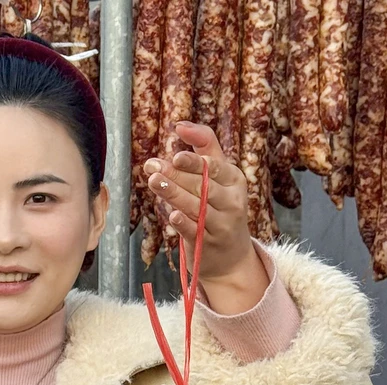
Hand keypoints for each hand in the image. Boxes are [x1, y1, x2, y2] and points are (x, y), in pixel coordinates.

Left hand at [144, 121, 268, 313]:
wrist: (231, 257)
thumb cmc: (219, 208)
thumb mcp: (219, 177)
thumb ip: (204, 147)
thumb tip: (180, 126)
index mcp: (234, 180)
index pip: (214, 167)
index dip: (194, 161)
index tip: (174, 156)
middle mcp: (232, 201)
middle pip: (202, 186)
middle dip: (176, 175)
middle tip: (152, 167)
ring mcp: (221, 224)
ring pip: (197, 207)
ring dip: (174, 194)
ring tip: (154, 182)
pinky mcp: (207, 244)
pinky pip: (194, 231)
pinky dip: (183, 224)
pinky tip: (172, 215)